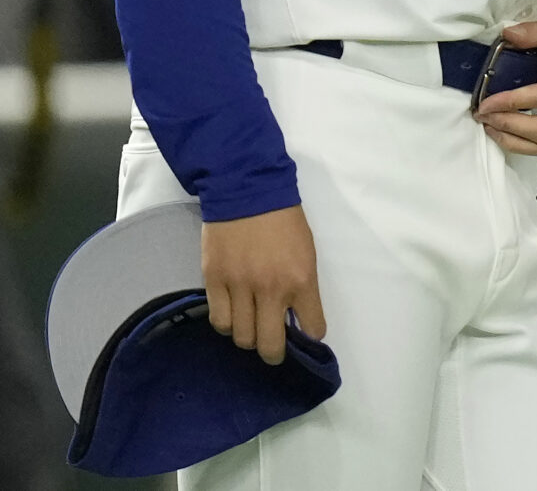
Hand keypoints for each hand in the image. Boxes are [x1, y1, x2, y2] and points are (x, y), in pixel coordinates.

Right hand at [202, 205, 324, 365]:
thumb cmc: (284, 221)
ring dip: (248, 337)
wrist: (247, 193)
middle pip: (269, 344)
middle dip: (274, 354)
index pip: (312, 326)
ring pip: (241, 336)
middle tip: (274, 350)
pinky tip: (233, 315)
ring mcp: (240, 287)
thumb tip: (296, 315)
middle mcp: (271, 290)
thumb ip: (302, 285)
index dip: (310, 335)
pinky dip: (227, 324)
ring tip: (252, 328)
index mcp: (301, 280)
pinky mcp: (213, 282)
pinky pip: (219, 320)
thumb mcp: (306, 252)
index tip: (307, 336)